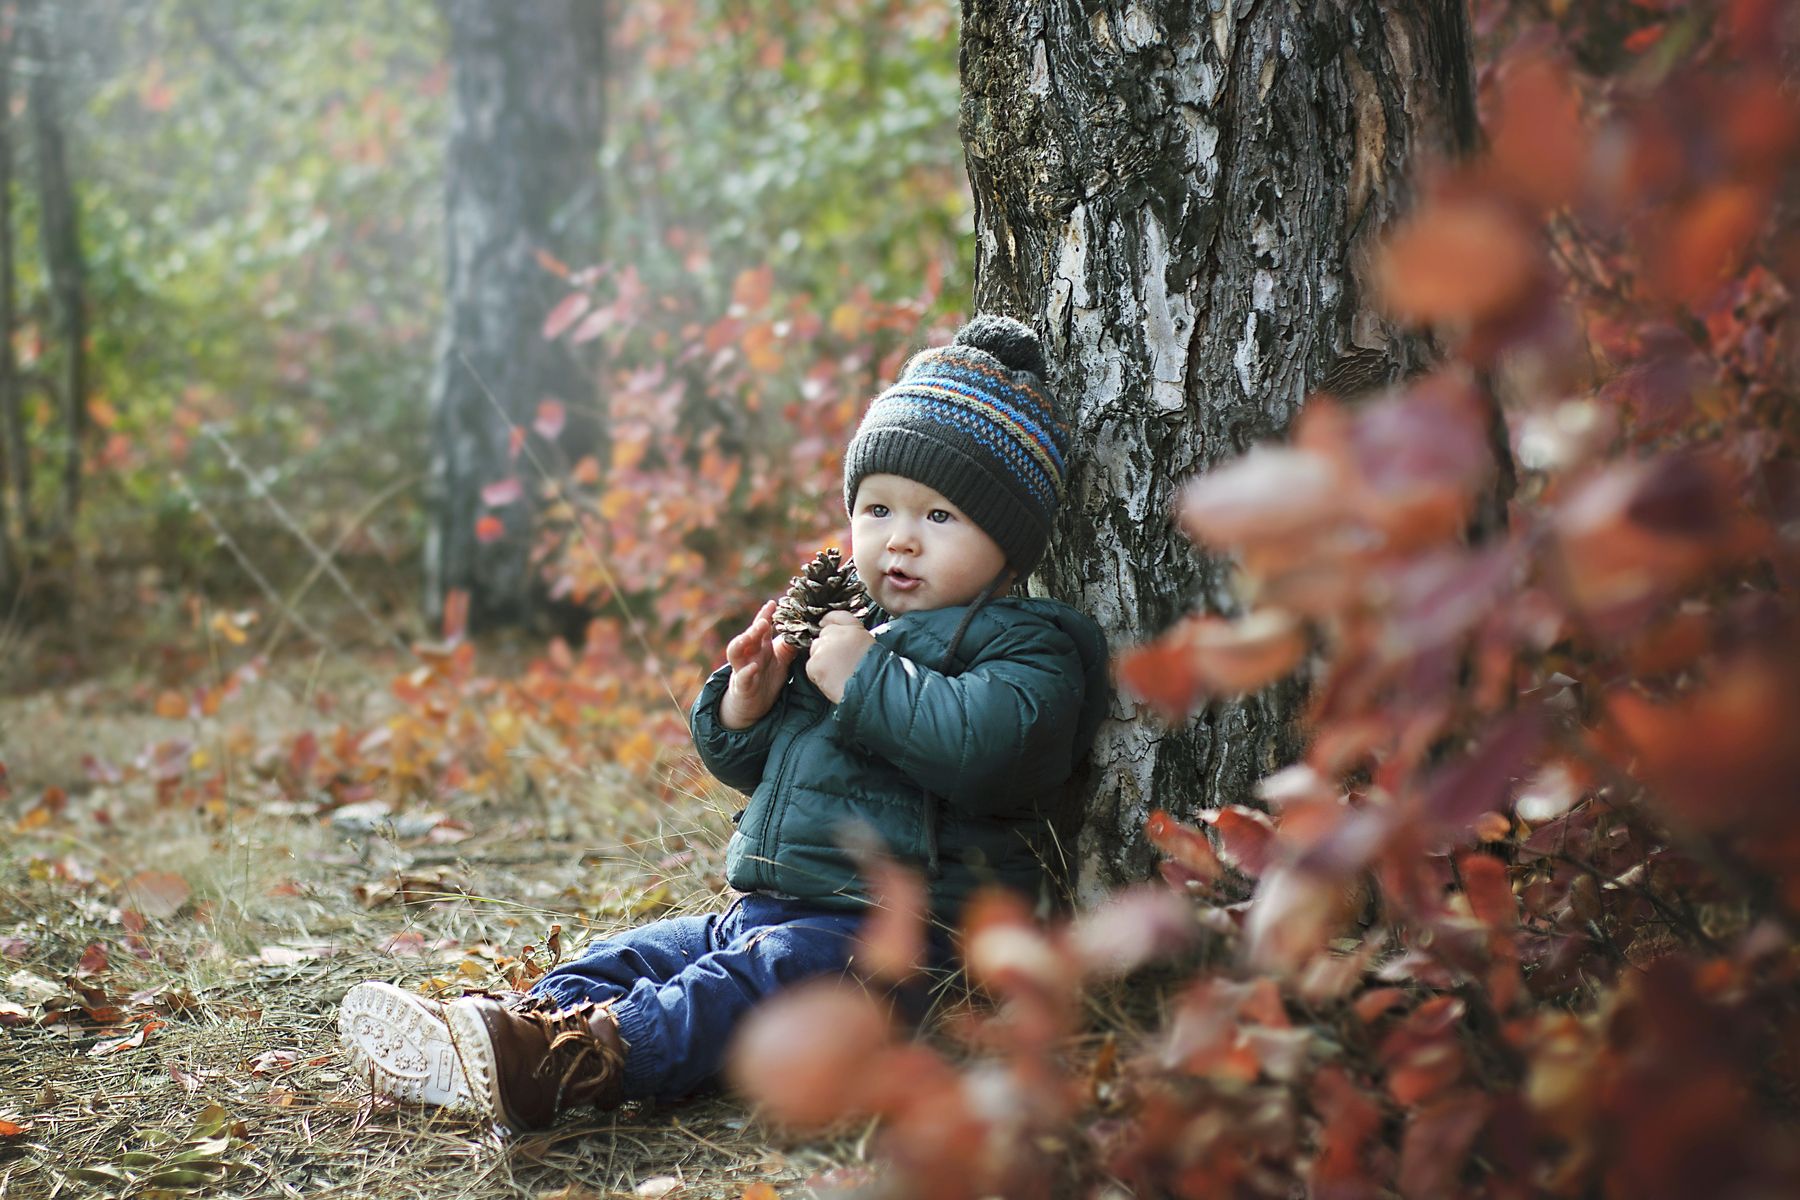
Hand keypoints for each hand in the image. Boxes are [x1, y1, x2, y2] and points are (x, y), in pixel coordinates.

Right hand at [720, 600, 797, 729]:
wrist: (753, 706)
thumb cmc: (767, 678)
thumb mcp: (781, 661)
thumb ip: (789, 646)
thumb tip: (804, 630)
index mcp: (760, 647)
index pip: (762, 627)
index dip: (766, 615)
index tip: (773, 603)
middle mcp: (749, 655)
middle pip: (749, 636)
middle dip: (755, 626)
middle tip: (765, 620)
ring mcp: (743, 669)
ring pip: (736, 652)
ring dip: (742, 641)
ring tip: (751, 635)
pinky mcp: (742, 686)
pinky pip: (742, 677)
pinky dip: (747, 672)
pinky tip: (754, 667)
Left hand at [806, 610, 875, 702]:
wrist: (871, 689)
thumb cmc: (873, 672)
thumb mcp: (869, 645)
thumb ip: (853, 635)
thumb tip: (834, 631)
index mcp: (854, 629)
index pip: (837, 616)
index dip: (829, 620)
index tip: (823, 623)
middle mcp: (838, 634)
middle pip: (823, 636)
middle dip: (827, 648)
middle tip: (838, 663)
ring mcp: (825, 648)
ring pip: (815, 651)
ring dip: (822, 662)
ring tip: (837, 674)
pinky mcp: (816, 664)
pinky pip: (811, 668)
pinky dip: (818, 676)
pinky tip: (831, 681)